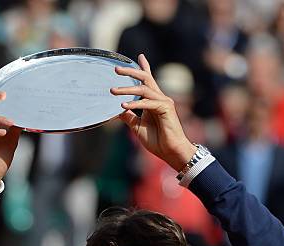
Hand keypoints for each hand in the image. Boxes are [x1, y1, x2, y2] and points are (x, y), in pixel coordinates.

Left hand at [110, 54, 196, 170]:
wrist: (170, 152)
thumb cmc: (157, 141)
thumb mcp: (137, 127)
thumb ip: (129, 117)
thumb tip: (117, 110)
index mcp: (153, 101)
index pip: (148, 80)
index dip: (144, 67)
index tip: (139, 56)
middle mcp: (160, 98)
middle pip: (145, 78)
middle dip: (131, 71)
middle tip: (116, 69)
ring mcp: (164, 102)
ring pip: (144, 89)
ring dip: (127, 89)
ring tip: (113, 91)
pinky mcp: (166, 109)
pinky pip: (148, 103)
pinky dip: (135, 103)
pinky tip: (124, 106)